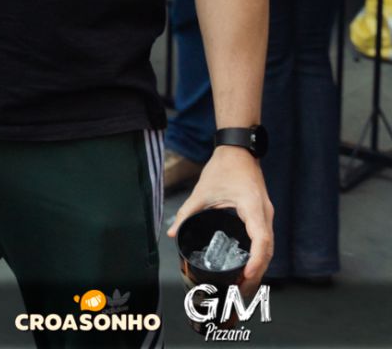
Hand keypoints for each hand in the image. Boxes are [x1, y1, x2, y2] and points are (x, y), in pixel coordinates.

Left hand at [167, 146, 273, 286]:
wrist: (239, 150)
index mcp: (252, 207)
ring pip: (268, 248)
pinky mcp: (262, 215)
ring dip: (259, 268)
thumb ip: (188, 212)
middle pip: (267, 251)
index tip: (246, 277)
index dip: (256, 262)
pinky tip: (248, 268)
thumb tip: (174, 233)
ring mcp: (266, 214)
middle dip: (257, 275)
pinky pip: (264, 241)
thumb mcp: (203, 190)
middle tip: (240, 293)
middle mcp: (264, 213)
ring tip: (244, 287)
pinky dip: (258, 257)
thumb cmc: (224, 166)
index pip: (261, 240)